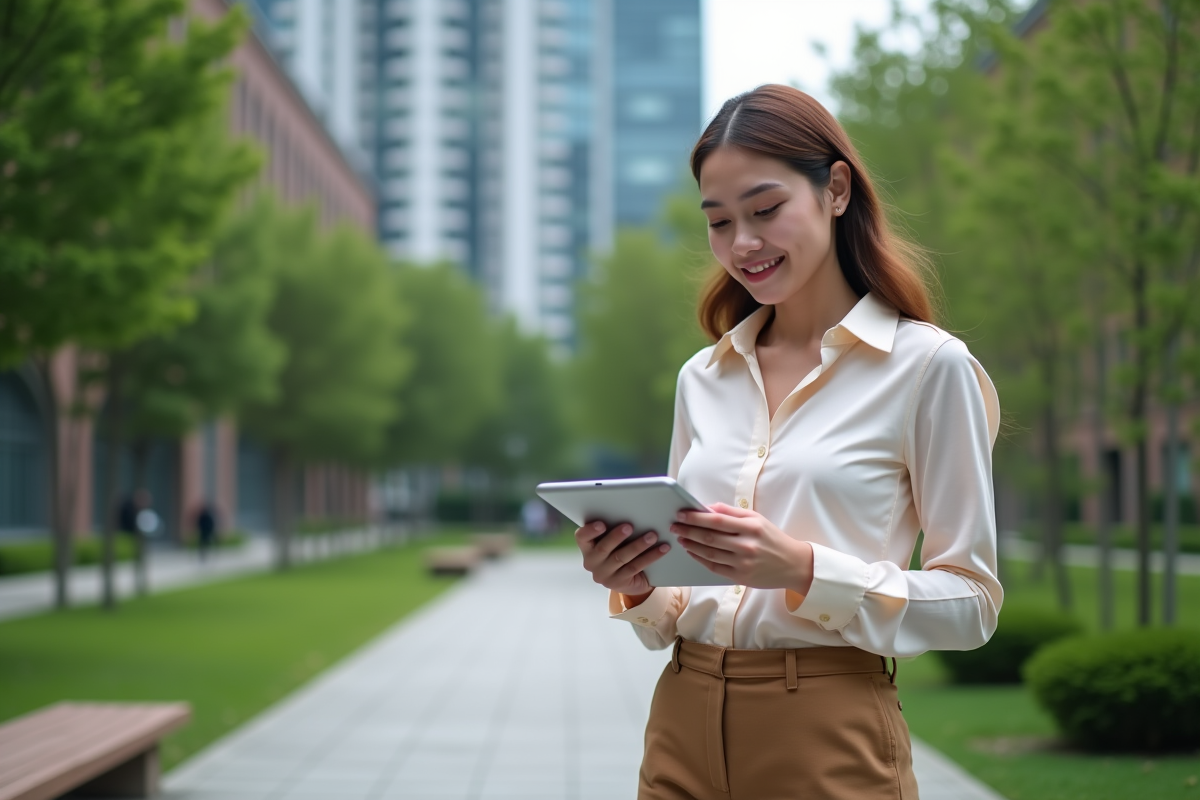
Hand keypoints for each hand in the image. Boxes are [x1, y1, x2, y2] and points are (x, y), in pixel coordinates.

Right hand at [575, 521, 670, 599]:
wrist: (628, 578)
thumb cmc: (618, 549)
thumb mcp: (612, 539)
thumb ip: (613, 527)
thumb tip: (630, 509)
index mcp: (587, 547)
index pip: (581, 537)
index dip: (590, 531)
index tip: (602, 523)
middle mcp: (592, 562)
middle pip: (603, 548)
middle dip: (616, 536)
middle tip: (629, 526)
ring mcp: (604, 575)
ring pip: (622, 558)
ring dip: (638, 545)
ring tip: (652, 535)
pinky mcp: (619, 582)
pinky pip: (636, 567)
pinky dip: (651, 556)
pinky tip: (662, 548)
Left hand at [671, 503, 813, 592]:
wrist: (793, 564)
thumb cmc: (772, 538)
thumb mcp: (756, 519)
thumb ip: (732, 512)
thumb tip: (707, 508)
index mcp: (751, 527)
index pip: (716, 521)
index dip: (696, 517)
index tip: (681, 513)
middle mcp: (747, 545)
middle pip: (709, 537)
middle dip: (688, 531)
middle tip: (674, 526)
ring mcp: (743, 563)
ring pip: (709, 553)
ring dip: (691, 545)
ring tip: (681, 538)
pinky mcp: (740, 577)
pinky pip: (714, 567)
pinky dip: (700, 559)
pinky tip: (692, 552)